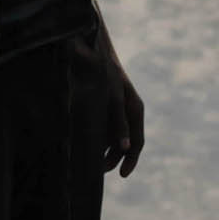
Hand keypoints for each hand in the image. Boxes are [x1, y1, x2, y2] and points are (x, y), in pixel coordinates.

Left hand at [102, 41, 145, 177]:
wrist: (92, 44)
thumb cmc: (102, 69)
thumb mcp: (112, 96)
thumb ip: (119, 121)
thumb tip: (127, 146)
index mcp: (134, 107)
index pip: (136, 141)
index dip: (130, 159)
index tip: (123, 175)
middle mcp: (128, 110)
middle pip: (125, 144)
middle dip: (113, 160)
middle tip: (98, 172)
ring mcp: (116, 109)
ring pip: (113, 138)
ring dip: (104, 153)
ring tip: (89, 166)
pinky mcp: (103, 107)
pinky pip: (102, 129)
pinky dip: (96, 140)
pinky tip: (82, 148)